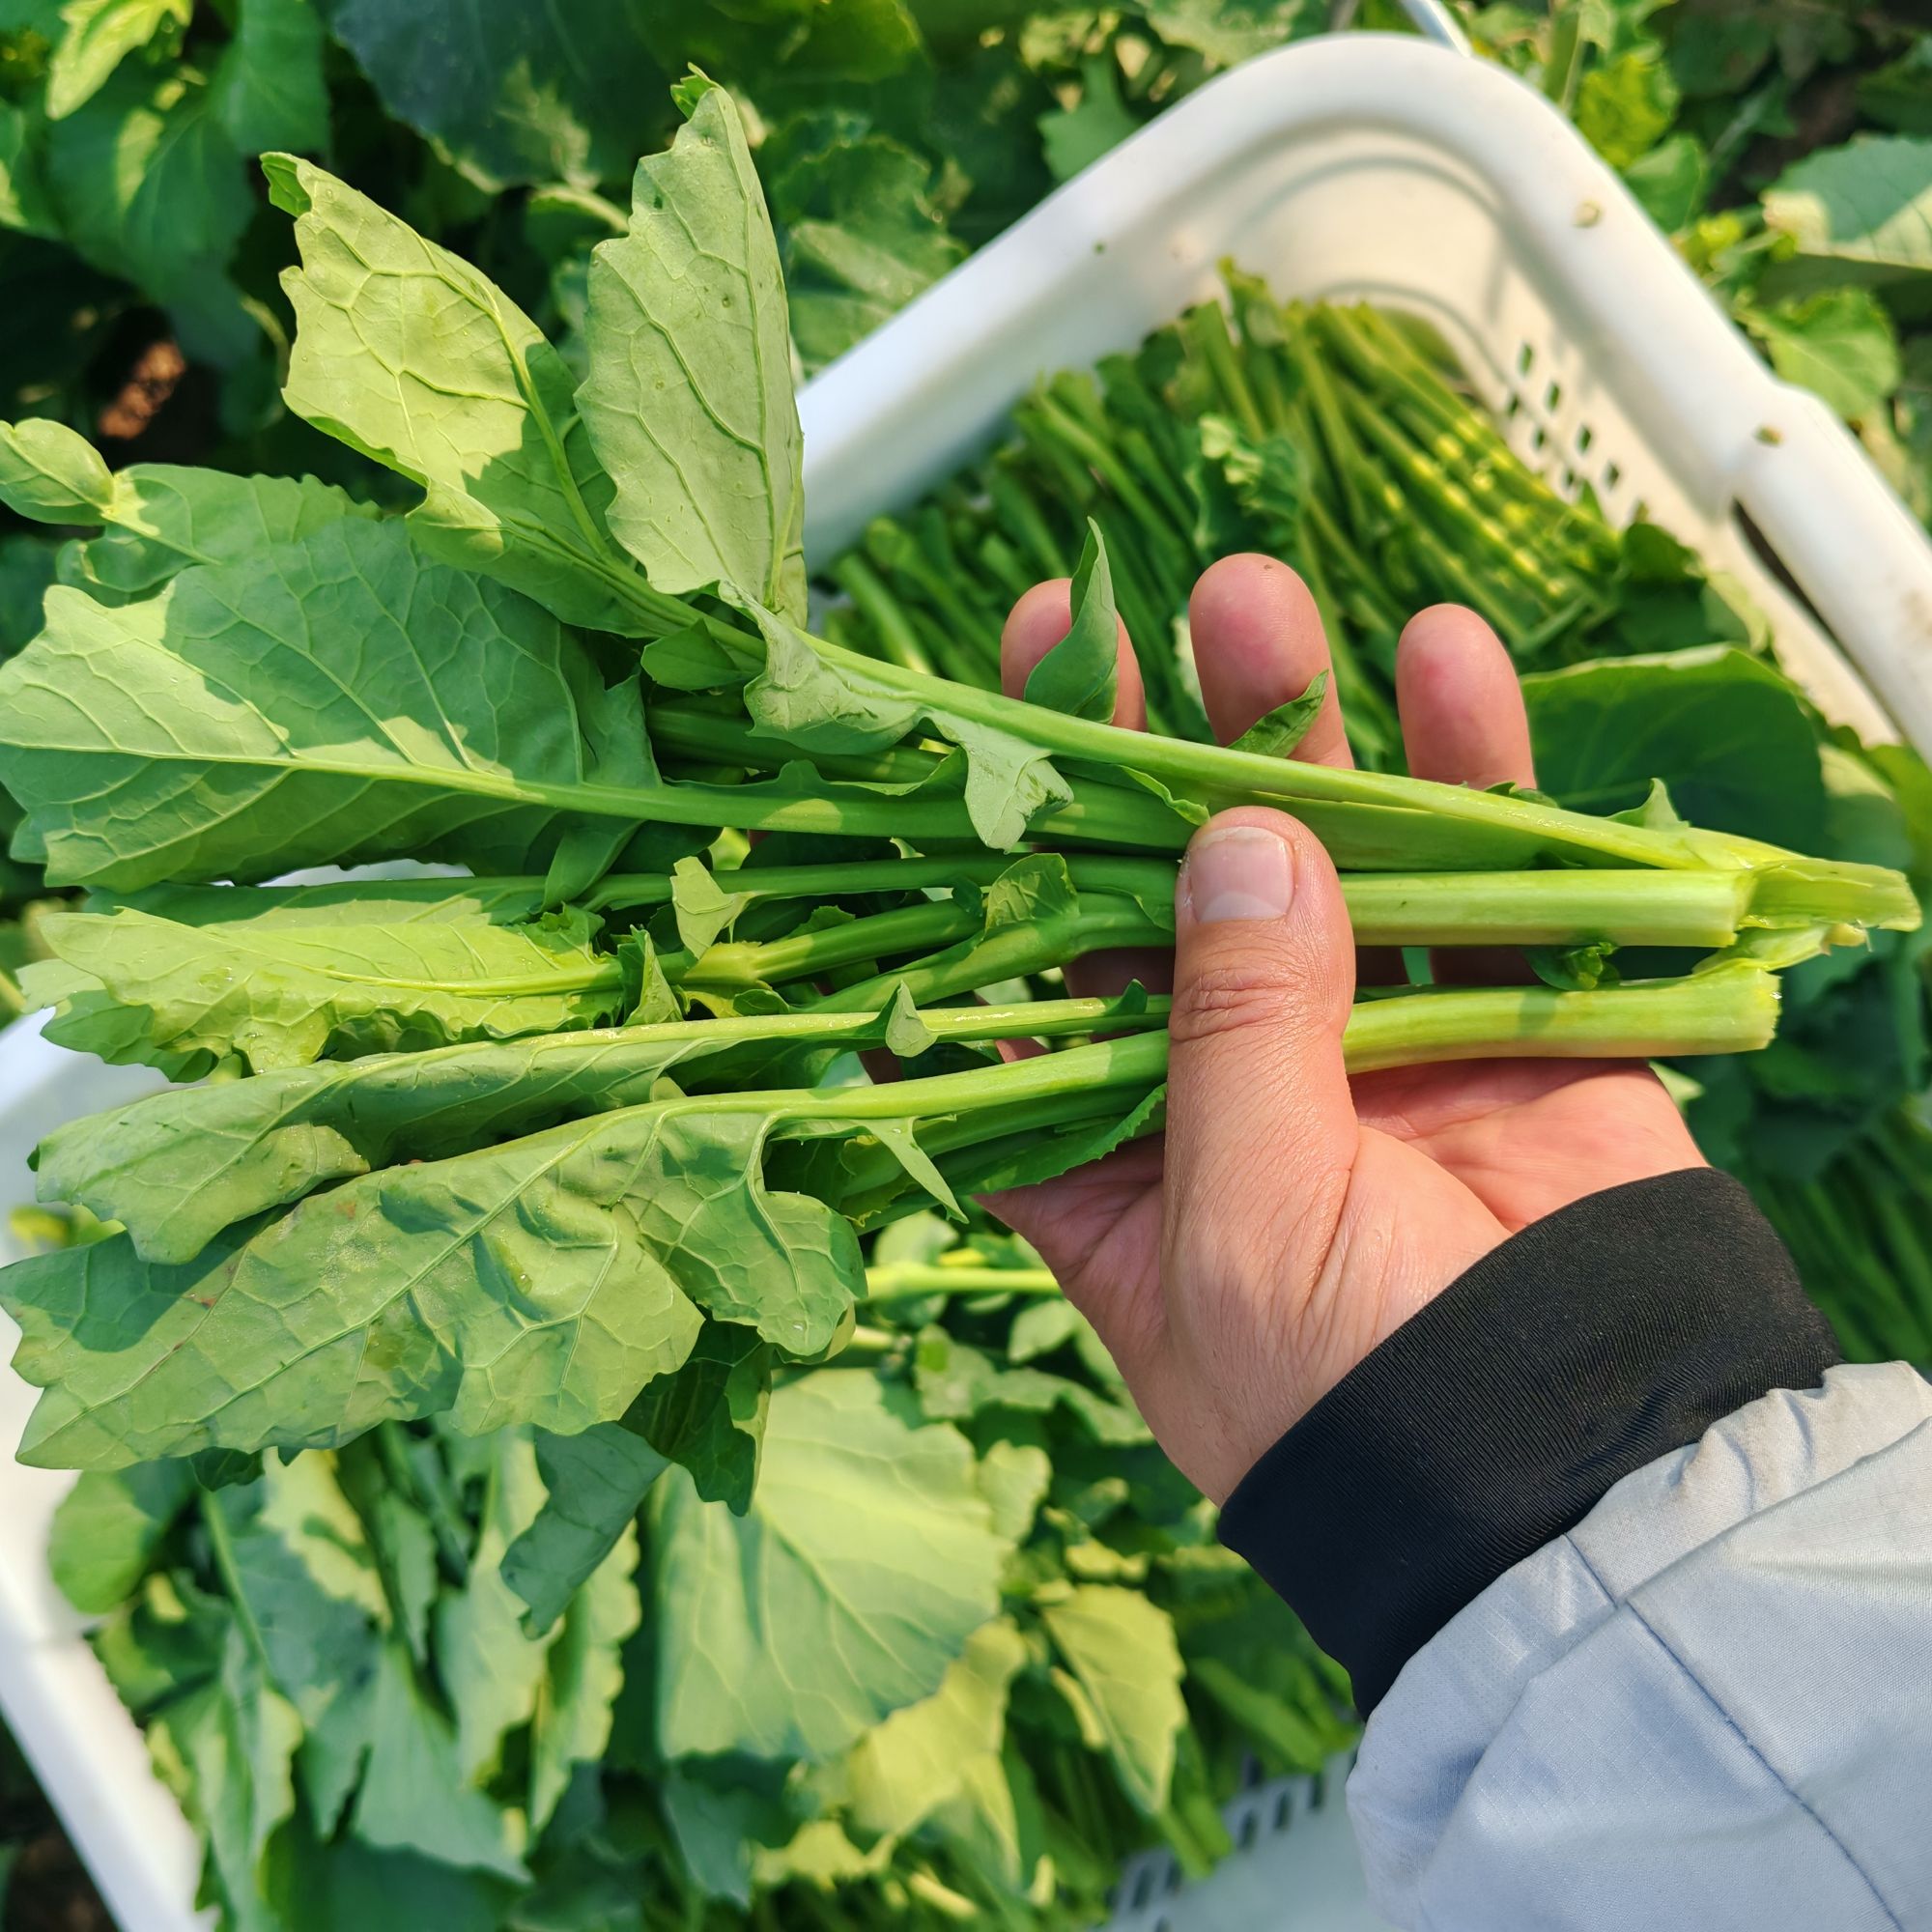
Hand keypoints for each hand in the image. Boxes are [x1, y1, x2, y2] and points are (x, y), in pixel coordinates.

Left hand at [984, 555, 1703, 1503]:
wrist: (1581, 1468)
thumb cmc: (1354, 1393)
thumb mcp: (1240, 1222)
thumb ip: (1229, 1029)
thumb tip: (1235, 841)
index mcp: (1113, 1159)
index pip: (1025, 984)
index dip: (992, 860)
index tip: (962, 737)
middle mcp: (1223, 1084)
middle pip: (1162, 890)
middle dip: (1134, 755)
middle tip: (1100, 615)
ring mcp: (1361, 1041)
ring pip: (1316, 855)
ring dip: (1290, 727)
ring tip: (1249, 595)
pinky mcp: (1497, 1018)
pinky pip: (1481, 876)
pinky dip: (1474, 773)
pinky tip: (1446, 657)